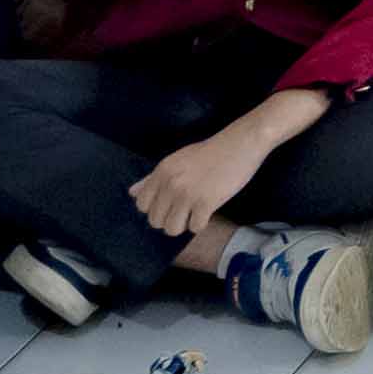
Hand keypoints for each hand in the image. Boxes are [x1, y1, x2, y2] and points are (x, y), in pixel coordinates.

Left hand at [125, 116, 272, 246]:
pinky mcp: (206, 203)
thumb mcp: (176, 160)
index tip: (170, 204)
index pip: (142, 205)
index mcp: (161, 172)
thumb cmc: (209, 152)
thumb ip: (152, 178)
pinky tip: (208, 211)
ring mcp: (188, 194)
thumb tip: (132, 193)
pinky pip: (194, 227)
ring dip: (184, 225)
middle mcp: (170, 184)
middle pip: (155, 221)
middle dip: (170, 219)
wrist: (240, 144)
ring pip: (172, 229)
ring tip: (195, 213)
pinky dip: (201, 223)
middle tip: (186, 209)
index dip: (155, 209)